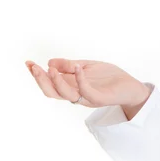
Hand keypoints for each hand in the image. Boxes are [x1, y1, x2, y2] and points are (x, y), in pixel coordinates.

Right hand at [25, 58, 149, 108]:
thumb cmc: (109, 77)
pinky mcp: (100, 98)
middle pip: (52, 92)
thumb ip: (69, 65)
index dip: (37, 75)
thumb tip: (49, 62)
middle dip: (40, 80)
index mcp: (72, 87)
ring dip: (56, 82)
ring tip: (50, 69)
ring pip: (66, 95)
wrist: (132, 87)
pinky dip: (80, 80)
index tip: (27, 63)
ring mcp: (87, 97)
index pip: (50, 84)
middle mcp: (77, 94)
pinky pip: (87, 92)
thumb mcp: (86, 66)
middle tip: (33, 67)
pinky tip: (77, 68)